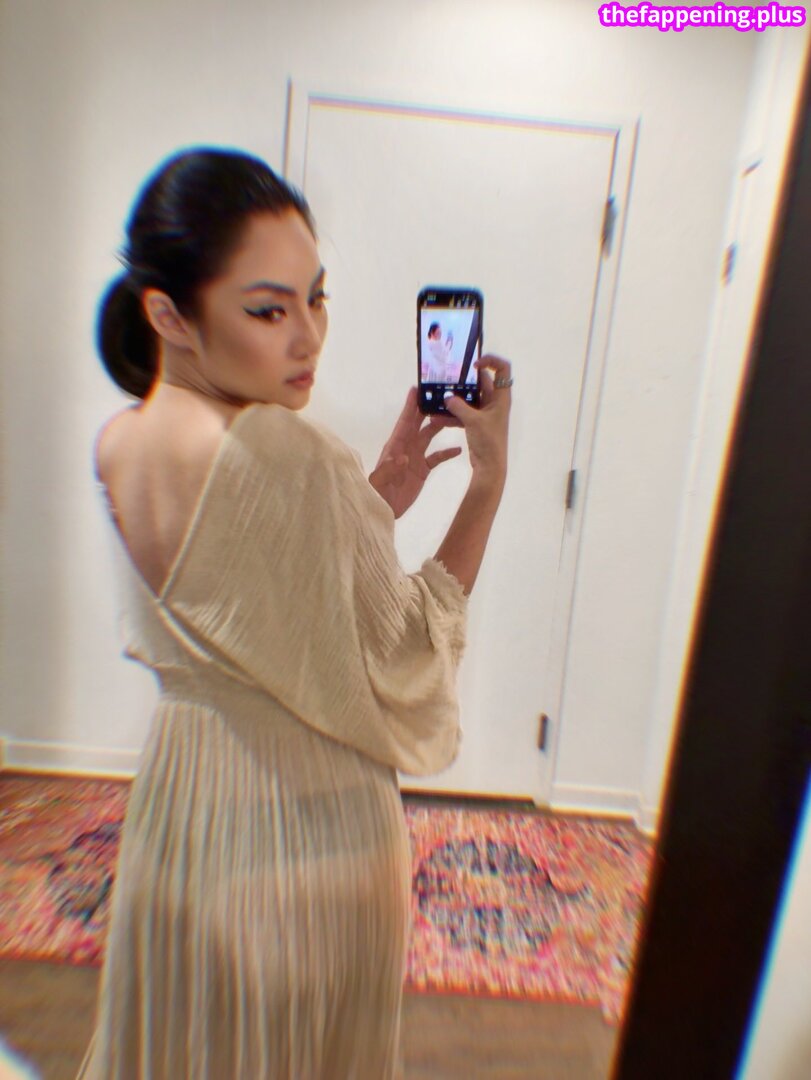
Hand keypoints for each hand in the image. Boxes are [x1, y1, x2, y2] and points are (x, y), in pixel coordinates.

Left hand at [369, 386, 461, 517]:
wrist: (384, 510)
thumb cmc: (378, 494)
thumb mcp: (380, 482)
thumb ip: (390, 469)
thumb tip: (403, 457)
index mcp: (394, 446)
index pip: (404, 422)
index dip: (410, 406)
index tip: (416, 390)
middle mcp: (405, 447)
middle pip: (418, 424)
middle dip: (428, 410)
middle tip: (440, 397)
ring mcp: (415, 458)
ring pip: (428, 437)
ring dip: (439, 427)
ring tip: (454, 417)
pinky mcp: (422, 470)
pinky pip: (436, 457)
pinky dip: (446, 453)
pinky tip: (459, 449)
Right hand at [443, 355, 511, 491]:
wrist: (490, 466)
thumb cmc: (488, 440)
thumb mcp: (473, 421)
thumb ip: (459, 406)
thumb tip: (447, 397)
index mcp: (501, 397)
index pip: (502, 369)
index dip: (490, 361)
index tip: (473, 365)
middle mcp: (494, 402)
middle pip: (481, 382)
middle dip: (464, 380)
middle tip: (448, 376)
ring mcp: (485, 413)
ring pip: (469, 398)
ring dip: (456, 398)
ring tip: (440, 395)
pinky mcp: (476, 423)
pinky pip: (463, 413)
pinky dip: (453, 413)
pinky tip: (438, 416)